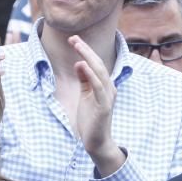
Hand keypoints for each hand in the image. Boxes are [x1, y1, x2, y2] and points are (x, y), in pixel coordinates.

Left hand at [69, 35, 122, 174]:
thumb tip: (79, 64)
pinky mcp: (104, 105)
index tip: (73, 40)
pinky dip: (90, 74)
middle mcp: (109, 88)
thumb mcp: (85, 96)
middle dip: (85, 49)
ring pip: (99, 71)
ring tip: (77, 45)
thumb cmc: (91, 120)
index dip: (85, 50)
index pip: (95, 63)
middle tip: (73, 38)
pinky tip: (82, 64)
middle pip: (98, 63)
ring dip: (87, 56)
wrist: (97, 142)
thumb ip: (84, 80)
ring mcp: (108, 96)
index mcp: (104, 85)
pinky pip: (98, 86)